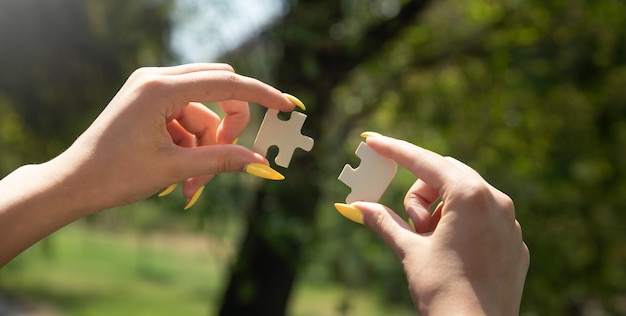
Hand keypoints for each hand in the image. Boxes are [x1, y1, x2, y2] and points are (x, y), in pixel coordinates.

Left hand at [0, 63, 302, 266]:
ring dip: (208, 145)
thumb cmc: (116, 175)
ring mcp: (151, 89)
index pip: (226, 83)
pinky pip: (187, 118)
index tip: (286, 107)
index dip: (261, 95)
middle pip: (218, 89)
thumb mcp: (176, 168)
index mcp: (160, 88)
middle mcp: (156, 79)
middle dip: (229, 126)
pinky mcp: (149, 103)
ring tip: (194, 183)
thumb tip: (262, 163)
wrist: (73, 183)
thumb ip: (222, 160)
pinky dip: (192, 144)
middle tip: (229, 156)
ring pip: (203, 111)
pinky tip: (181, 172)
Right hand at [335, 134, 528, 314]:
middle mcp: (496, 202)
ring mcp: (510, 223)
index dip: (395, 150)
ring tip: (433, 244)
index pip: (424, 162)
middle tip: (412, 225)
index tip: (373, 141)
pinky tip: (453, 253)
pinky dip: (461, 226)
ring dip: (440, 212)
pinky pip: (483, 219)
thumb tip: (357, 206)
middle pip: (445, 176)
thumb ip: (384, 221)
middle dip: (420, 194)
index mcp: (470, 196)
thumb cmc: (443, 291)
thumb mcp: (409, 250)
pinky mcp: (514, 244)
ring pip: (465, 197)